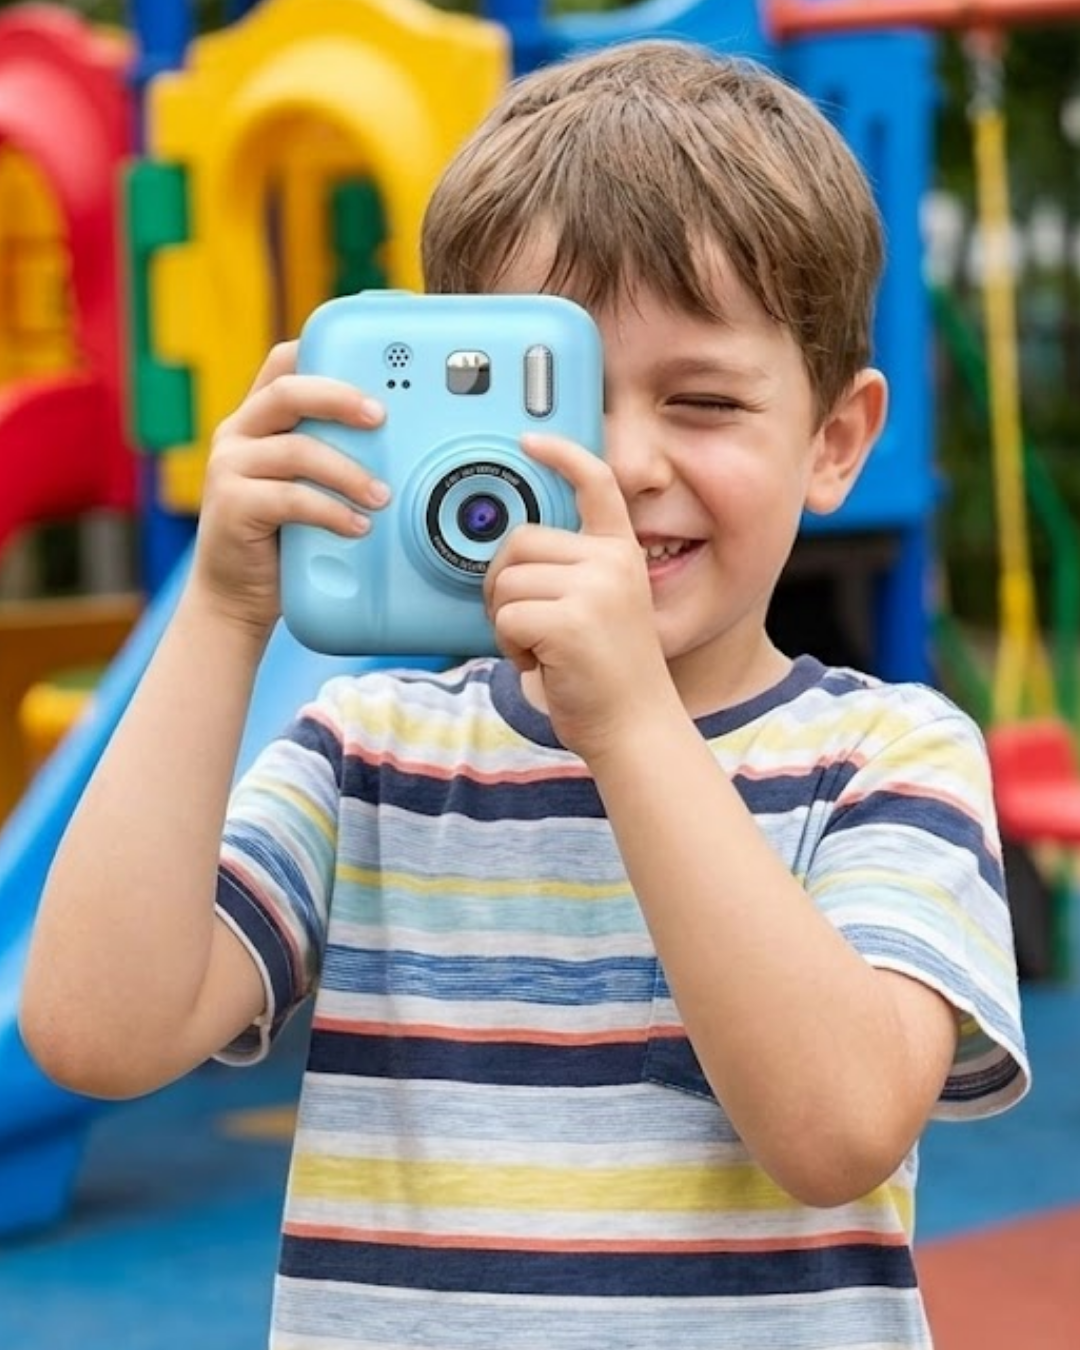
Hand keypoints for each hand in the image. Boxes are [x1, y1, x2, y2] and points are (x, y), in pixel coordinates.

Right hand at [188, 341, 388, 638]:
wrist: (236, 596)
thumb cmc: (284, 538)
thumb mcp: (311, 486)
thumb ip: (335, 457)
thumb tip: (403, 446)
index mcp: (259, 418)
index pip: (285, 364)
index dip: (324, 352)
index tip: (375, 364)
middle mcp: (239, 433)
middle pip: (288, 392)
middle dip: (340, 398)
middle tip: (381, 418)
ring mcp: (230, 467)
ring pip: (297, 450)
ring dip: (348, 471)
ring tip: (382, 495)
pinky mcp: (231, 506)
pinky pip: (291, 499)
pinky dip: (331, 512)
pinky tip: (357, 526)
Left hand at [484, 433, 673, 759]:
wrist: (636, 728)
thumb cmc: (608, 678)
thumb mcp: (601, 609)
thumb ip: (570, 575)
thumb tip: (509, 558)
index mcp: (622, 553)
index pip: (597, 485)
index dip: (562, 456)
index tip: (531, 440)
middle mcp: (612, 562)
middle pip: (519, 541)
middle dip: (504, 583)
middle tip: (525, 624)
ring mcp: (594, 589)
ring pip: (506, 582)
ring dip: (507, 621)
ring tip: (542, 650)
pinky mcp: (570, 621)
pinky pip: (506, 616)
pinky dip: (510, 646)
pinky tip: (540, 664)